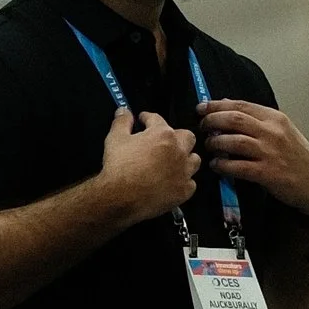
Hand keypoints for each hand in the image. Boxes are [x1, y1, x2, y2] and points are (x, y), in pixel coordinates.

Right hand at [100, 104, 198, 225]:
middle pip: (187, 137)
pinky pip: (190, 183)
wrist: (121, 197)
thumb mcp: (115, 139)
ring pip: (194, 160)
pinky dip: (183, 181)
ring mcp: (184, 171)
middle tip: (162, 142)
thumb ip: (121, 122)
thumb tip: (123, 111)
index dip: (148, 118)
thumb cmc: (119, 166)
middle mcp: (179, 150)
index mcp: (163, 134)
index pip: (157, 119)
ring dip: (185, 159)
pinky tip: (173, 182)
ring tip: (173, 162)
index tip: (143, 120)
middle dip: (176, 136)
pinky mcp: (185, 190)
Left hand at [198, 97, 308, 217]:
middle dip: (212, 121)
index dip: (217, 105)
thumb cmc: (299, 157)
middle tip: (202, 127)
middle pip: (234, 119)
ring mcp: (269, 152)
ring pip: (233, 141)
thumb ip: (258, 119)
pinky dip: (223, 165)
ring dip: (215, 143)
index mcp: (275, 118)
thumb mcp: (283, 131)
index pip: (241, 105)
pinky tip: (217, 165)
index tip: (202, 108)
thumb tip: (227, 106)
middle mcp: (272, 132)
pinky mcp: (267, 173)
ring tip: (209, 146)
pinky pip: (237, 166)